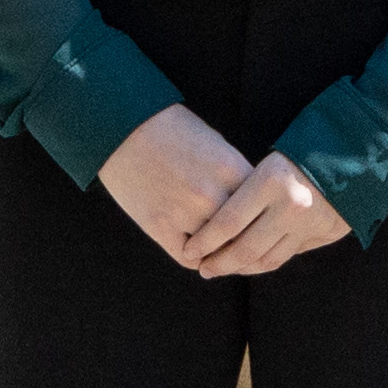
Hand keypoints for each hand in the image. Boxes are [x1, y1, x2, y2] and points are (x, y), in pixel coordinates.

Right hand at [97, 105, 259, 269]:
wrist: (125, 128)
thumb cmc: (173, 132)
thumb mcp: (215, 145)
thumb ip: (236, 178)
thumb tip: (254, 211)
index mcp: (232, 170)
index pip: (261, 211)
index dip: (262, 223)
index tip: (261, 230)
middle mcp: (212, 194)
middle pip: (242, 236)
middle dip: (245, 244)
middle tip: (248, 254)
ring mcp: (185, 212)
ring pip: (216, 252)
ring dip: (220, 256)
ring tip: (222, 256)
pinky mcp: (159, 226)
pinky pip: (189, 259)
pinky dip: (196, 259)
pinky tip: (198, 254)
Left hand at [185, 150, 348, 276]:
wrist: (352, 154)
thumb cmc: (298, 154)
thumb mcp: (268, 165)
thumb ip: (245, 195)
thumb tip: (214, 228)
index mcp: (271, 181)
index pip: (228, 222)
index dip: (205, 241)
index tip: (189, 250)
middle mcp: (291, 205)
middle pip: (245, 248)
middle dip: (219, 263)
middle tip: (203, 269)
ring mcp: (309, 223)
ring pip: (266, 259)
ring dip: (241, 269)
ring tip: (223, 269)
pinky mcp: (323, 234)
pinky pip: (287, 255)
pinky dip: (266, 262)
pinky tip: (251, 263)